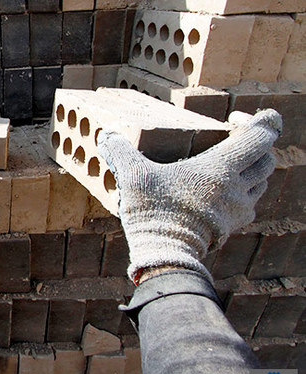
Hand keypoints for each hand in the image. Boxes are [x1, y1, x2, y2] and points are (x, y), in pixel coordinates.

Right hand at [97, 109, 281, 283]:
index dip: (260, 121)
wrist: (167, 255)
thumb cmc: (154, 212)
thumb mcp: (133, 176)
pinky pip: (248, 205)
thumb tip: (106, 135)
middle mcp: (237, 187)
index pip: (262, 135)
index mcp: (221, 168)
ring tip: (226, 165)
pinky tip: (217, 194)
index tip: (235, 117)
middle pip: (267, 158)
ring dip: (251, 170)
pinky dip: (241, 193)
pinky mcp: (231, 227)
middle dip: (256, 144)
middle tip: (233, 139)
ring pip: (261, 182)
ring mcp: (238, 210)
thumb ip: (120, 151)